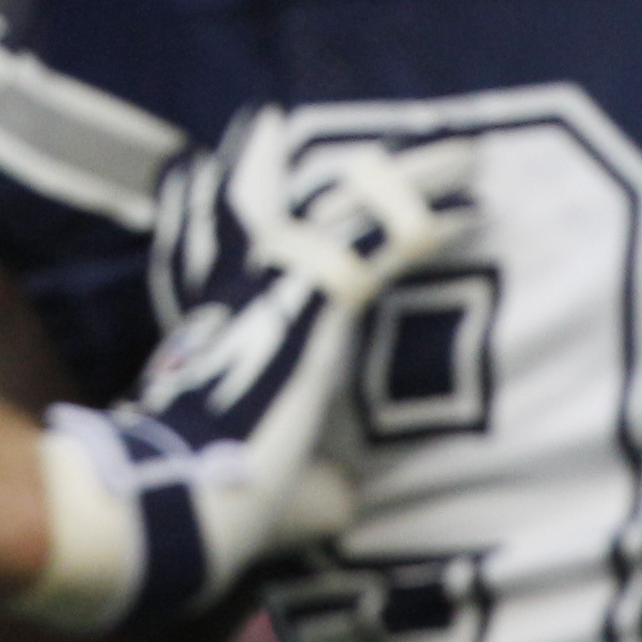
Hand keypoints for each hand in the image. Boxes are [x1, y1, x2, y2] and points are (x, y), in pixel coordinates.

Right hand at [19, 118, 468, 629]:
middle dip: (365, 170)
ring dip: (409, 178)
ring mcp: (279, 292)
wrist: (174, 506)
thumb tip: (339, 495)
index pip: (264, 242)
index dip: (271, 183)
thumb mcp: (272, 487)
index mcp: (238, 323)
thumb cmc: (212, 503)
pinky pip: (376, 246)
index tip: (272, 135)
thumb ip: (310, 480)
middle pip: (311, 202)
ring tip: (463, 154)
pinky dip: (423, 221)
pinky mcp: (312, 308)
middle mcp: (253, 292)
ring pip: (347, 206)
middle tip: (412, 142)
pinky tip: (468, 208)